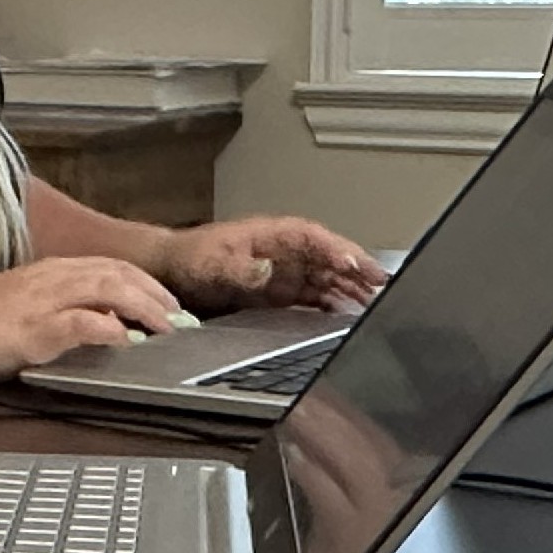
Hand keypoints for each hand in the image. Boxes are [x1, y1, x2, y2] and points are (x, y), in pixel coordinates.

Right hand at [0, 256, 187, 379]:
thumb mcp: (24, 306)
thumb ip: (62, 308)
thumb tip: (105, 321)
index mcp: (47, 271)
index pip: (109, 266)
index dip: (146, 282)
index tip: (169, 303)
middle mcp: (48, 278)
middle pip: (116, 273)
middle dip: (155, 294)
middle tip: (180, 318)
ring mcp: (40, 301)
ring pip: (106, 290)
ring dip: (143, 308)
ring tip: (166, 328)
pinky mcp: (31, 329)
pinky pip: (79, 322)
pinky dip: (108, 328)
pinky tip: (126, 339)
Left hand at [154, 216, 387, 315]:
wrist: (170, 273)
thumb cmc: (190, 260)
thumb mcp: (212, 263)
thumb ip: (240, 268)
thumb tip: (267, 270)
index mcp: (271, 235)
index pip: (313, 238)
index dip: (336, 250)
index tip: (356, 265)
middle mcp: (283, 252)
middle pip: (328, 257)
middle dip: (355, 270)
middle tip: (382, 286)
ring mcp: (284, 272)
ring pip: (326, 277)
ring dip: (349, 288)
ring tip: (374, 304)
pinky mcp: (280, 294)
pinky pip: (313, 296)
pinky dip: (331, 305)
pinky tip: (344, 316)